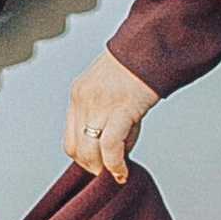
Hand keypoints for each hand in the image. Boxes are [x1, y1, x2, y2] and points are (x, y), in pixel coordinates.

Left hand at [64, 51, 158, 182]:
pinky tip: (123, 171)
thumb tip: (116, 152)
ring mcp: (99, 103)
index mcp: (78, 95)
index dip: (84, 159)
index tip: (101, 166)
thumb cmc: (137, 70)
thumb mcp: (111, 92)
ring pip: (90, 151)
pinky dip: (115, 163)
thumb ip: (108, 119)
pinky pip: (110, 144)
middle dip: (93, 167)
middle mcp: (83, 100)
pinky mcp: (121, 107)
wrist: (151, 45)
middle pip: (76, 149)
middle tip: (110, 174)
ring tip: (117, 174)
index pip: (69, 140)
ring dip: (103, 169)